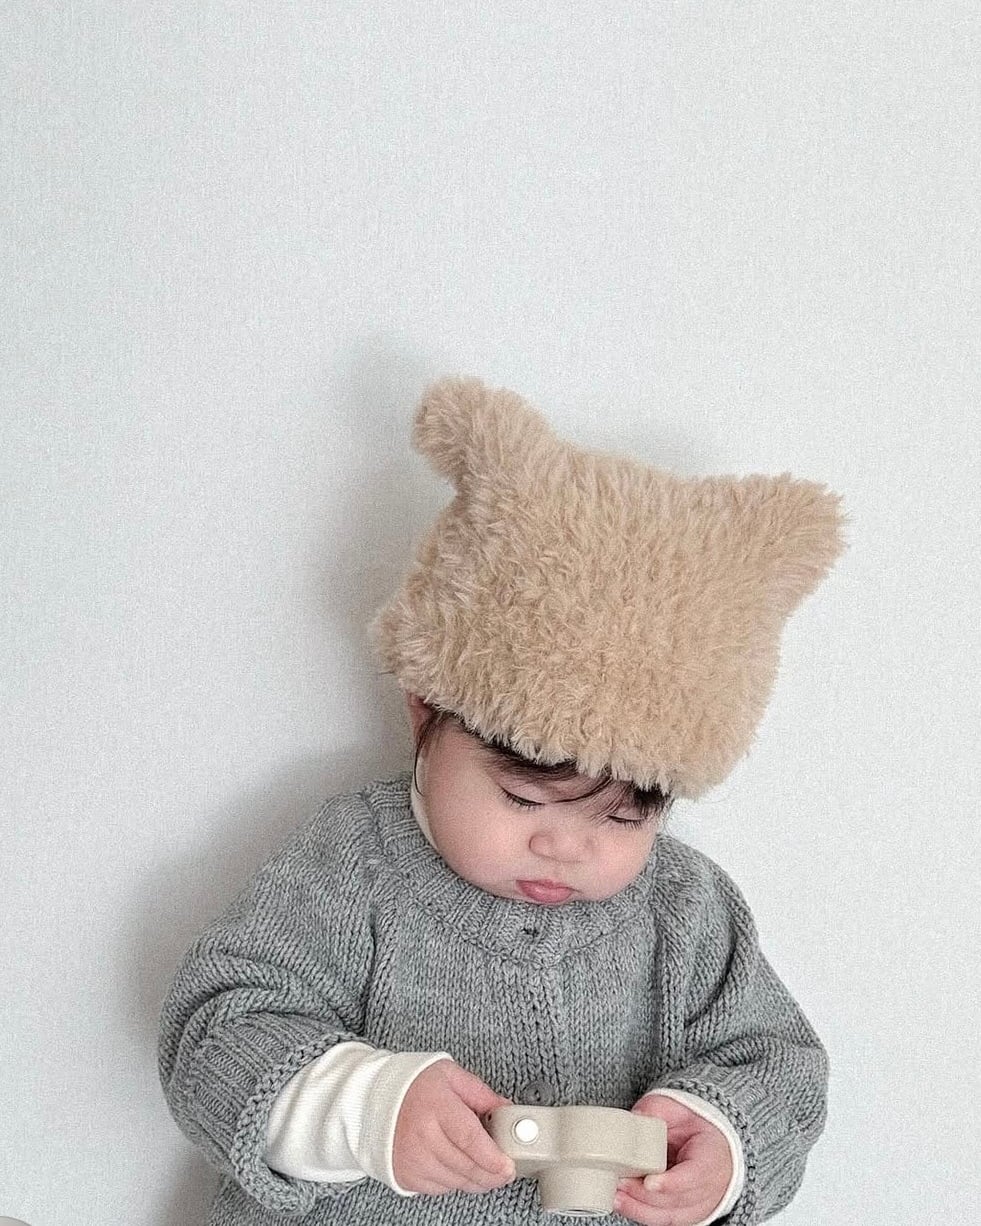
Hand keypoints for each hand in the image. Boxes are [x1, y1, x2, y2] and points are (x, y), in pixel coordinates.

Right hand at [392, 1059, 516, 1194]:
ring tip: (488, 1172)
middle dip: (492, 1174)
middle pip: (466, 1166)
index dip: (493, 1157)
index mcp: (436, 1107)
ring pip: (455, 1182)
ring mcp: (412, 1159)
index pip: (470, 1139)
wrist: (372, 1100)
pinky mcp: (405, 1175)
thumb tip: (505, 1109)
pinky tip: (461, 1170)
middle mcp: (422, 1136)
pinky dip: (455, 1183)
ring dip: (476, 1181)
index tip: (508, 1165)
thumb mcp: (449, 1075)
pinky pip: (439, 1189)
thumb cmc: (411, 1085)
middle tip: (506, 1173)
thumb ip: (480, 1093)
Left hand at [613, 1094, 732, 1225]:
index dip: (672, 1183)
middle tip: (621, 1183)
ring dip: (641, 1209)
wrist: (711, 1141)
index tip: (649, 1182)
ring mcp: (701, 1204)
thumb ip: (658, 1109)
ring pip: (671, 1216)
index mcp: (713, 1157)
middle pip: (678, 1200)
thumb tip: (636, 1116)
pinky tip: (625, 1204)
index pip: (696, 1175)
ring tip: (617, 1197)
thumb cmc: (695, 1125)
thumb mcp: (678, 1108)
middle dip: (645, 1196)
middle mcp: (712, 1187)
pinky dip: (644, 1214)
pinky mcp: (688, 1213)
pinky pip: (666, 1220)